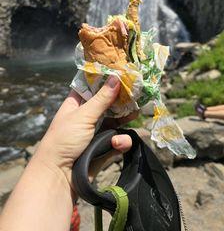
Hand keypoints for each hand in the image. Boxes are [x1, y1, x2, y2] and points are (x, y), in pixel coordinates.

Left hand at [35, 76, 136, 193]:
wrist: (60, 177)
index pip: (92, 85)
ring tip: (136, 112)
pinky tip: (118, 143)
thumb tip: (116, 77)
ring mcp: (97, 131)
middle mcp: (88, 115)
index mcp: (77, 103)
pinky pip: (119, 139)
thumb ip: (102, 98)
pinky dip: (122, 140)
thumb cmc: (64, 140)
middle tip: (138, 91)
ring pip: (117, 120)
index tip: (123, 71)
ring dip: (126, 118)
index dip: (106, 78)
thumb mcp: (83, 115)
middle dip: (122, 99)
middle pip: (109, 102)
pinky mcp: (105, 147)